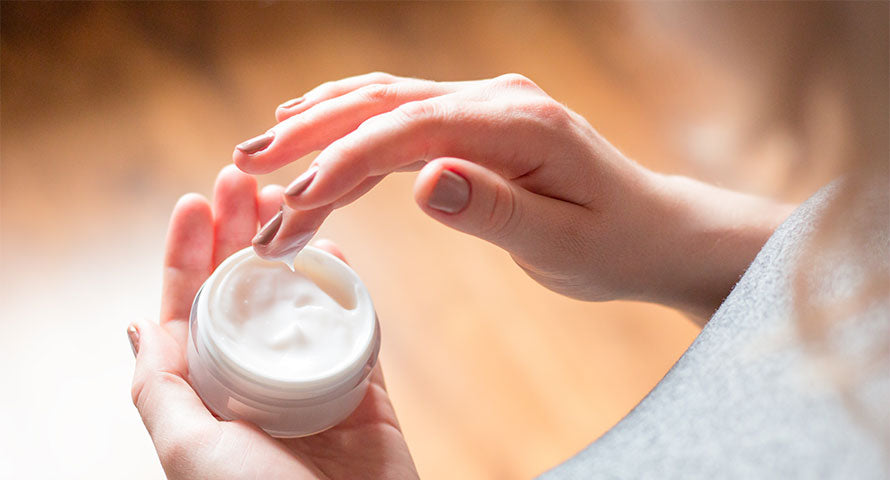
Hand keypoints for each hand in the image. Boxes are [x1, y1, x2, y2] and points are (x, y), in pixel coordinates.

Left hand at [129, 165, 417, 478]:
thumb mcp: (188, 450)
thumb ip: (160, 388)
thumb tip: (136, 326)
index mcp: (206, 396)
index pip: (188, 310)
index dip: (187, 254)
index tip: (194, 202)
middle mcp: (253, 383)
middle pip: (242, 292)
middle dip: (238, 234)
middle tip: (243, 180)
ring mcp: (309, 383)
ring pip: (295, 299)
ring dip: (289, 247)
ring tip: (286, 198)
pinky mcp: (363, 389)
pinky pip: (354, 327)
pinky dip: (345, 286)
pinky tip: (335, 247)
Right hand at [234, 72, 790, 320]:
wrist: (651, 229)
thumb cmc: (615, 242)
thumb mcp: (563, 242)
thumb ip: (495, 210)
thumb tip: (425, 181)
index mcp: (520, 124)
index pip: (413, 129)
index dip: (347, 160)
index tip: (296, 201)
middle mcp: (496, 101)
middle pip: (387, 103)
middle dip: (313, 133)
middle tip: (248, 164)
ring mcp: (484, 107)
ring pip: (386, 105)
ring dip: (322, 126)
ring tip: (263, 155)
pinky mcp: (476, 125)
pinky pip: (403, 120)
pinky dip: (355, 132)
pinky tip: (317, 137)